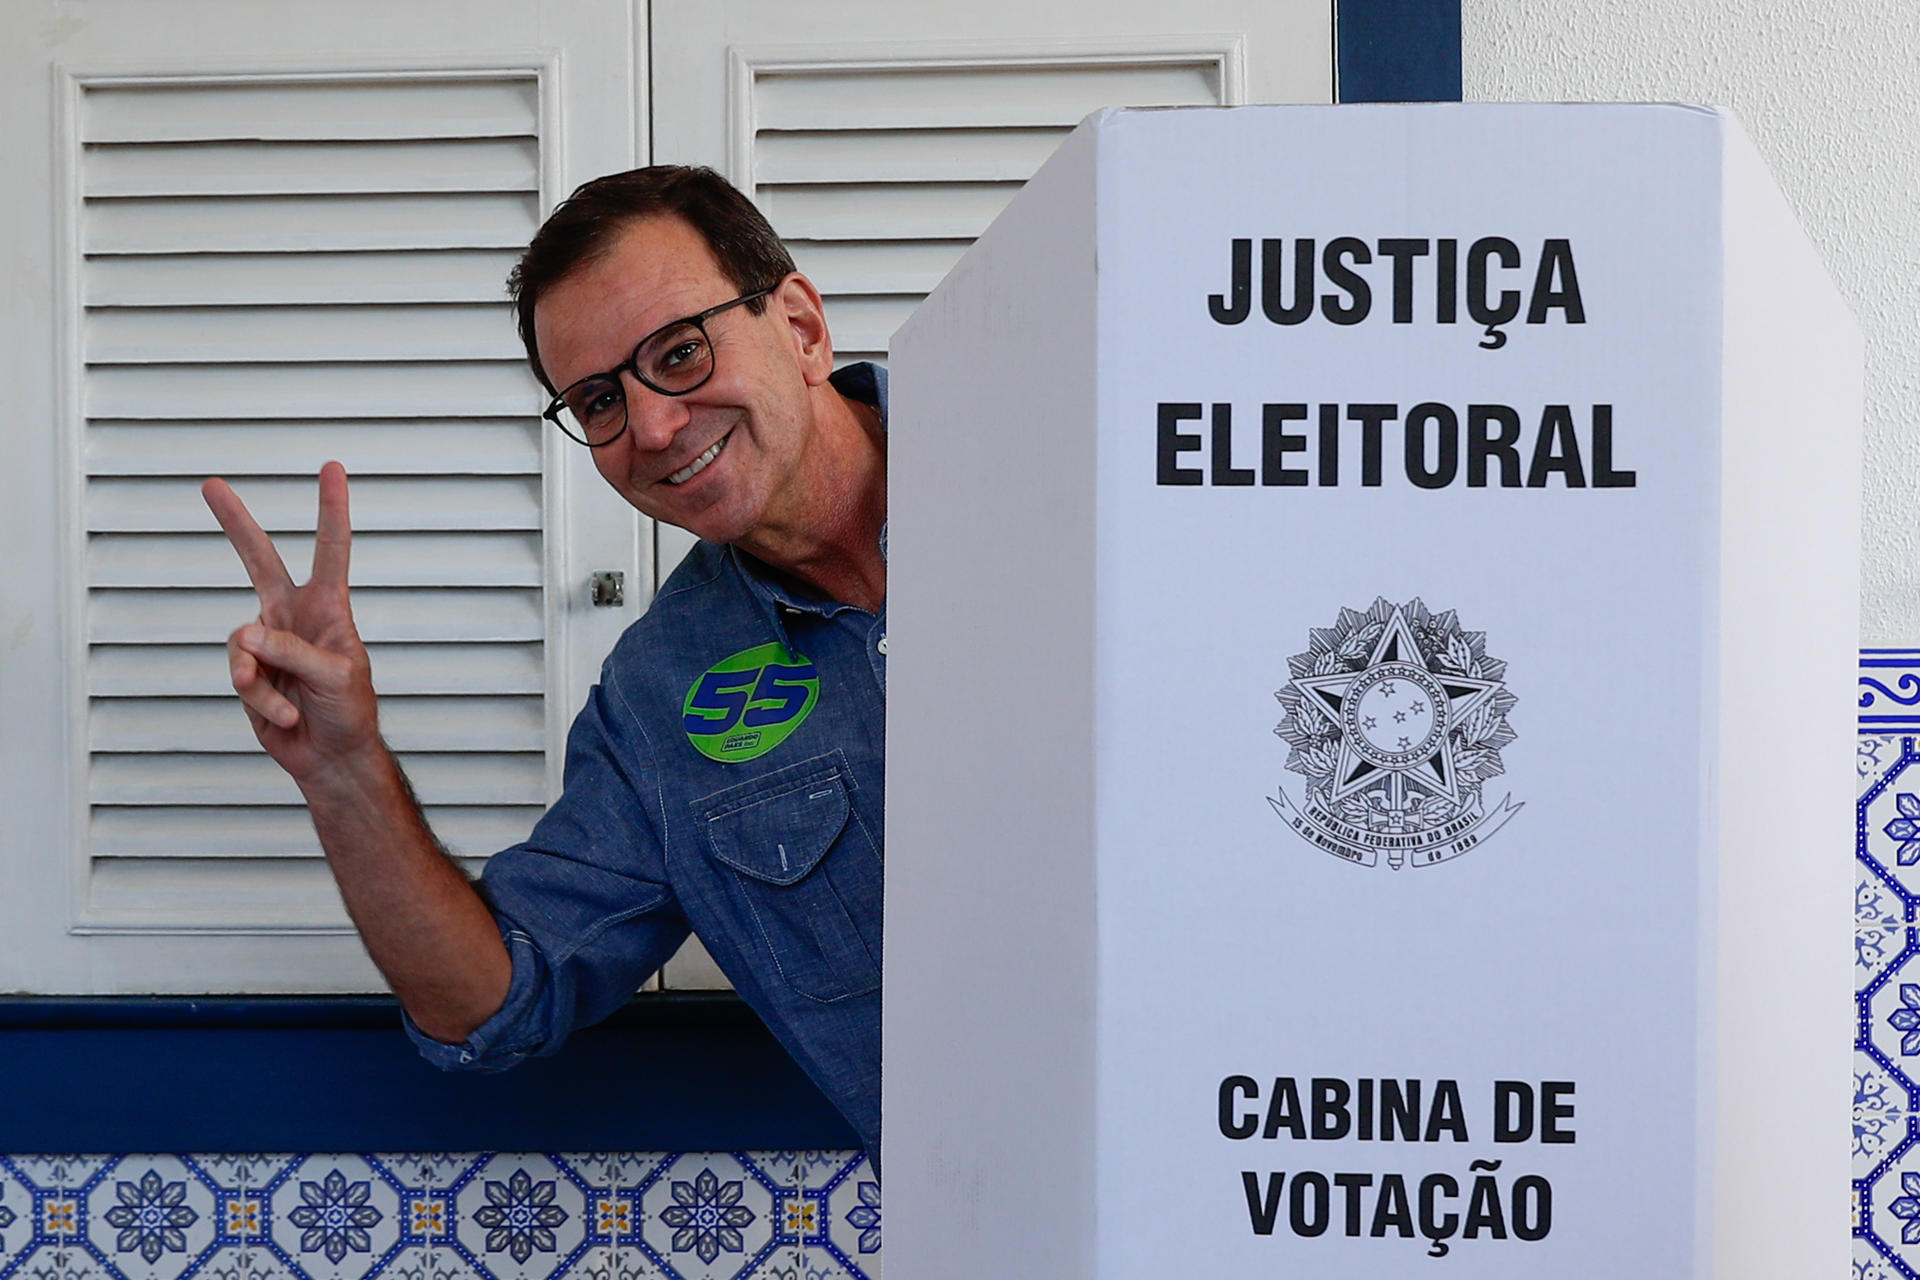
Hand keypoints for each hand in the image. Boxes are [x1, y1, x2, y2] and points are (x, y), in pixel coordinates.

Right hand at [202, 462, 381, 782]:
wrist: (332, 757)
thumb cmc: (350, 713)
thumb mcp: (336, 677)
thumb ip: (294, 651)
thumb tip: (249, 633)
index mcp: (328, 609)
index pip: (331, 550)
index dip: (331, 510)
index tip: (332, 469)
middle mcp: (294, 616)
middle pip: (258, 561)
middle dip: (236, 524)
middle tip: (211, 485)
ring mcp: (268, 643)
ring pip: (243, 643)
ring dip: (264, 681)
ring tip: (293, 706)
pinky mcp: (249, 670)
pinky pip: (240, 676)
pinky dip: (261, 700)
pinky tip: (284, 716)